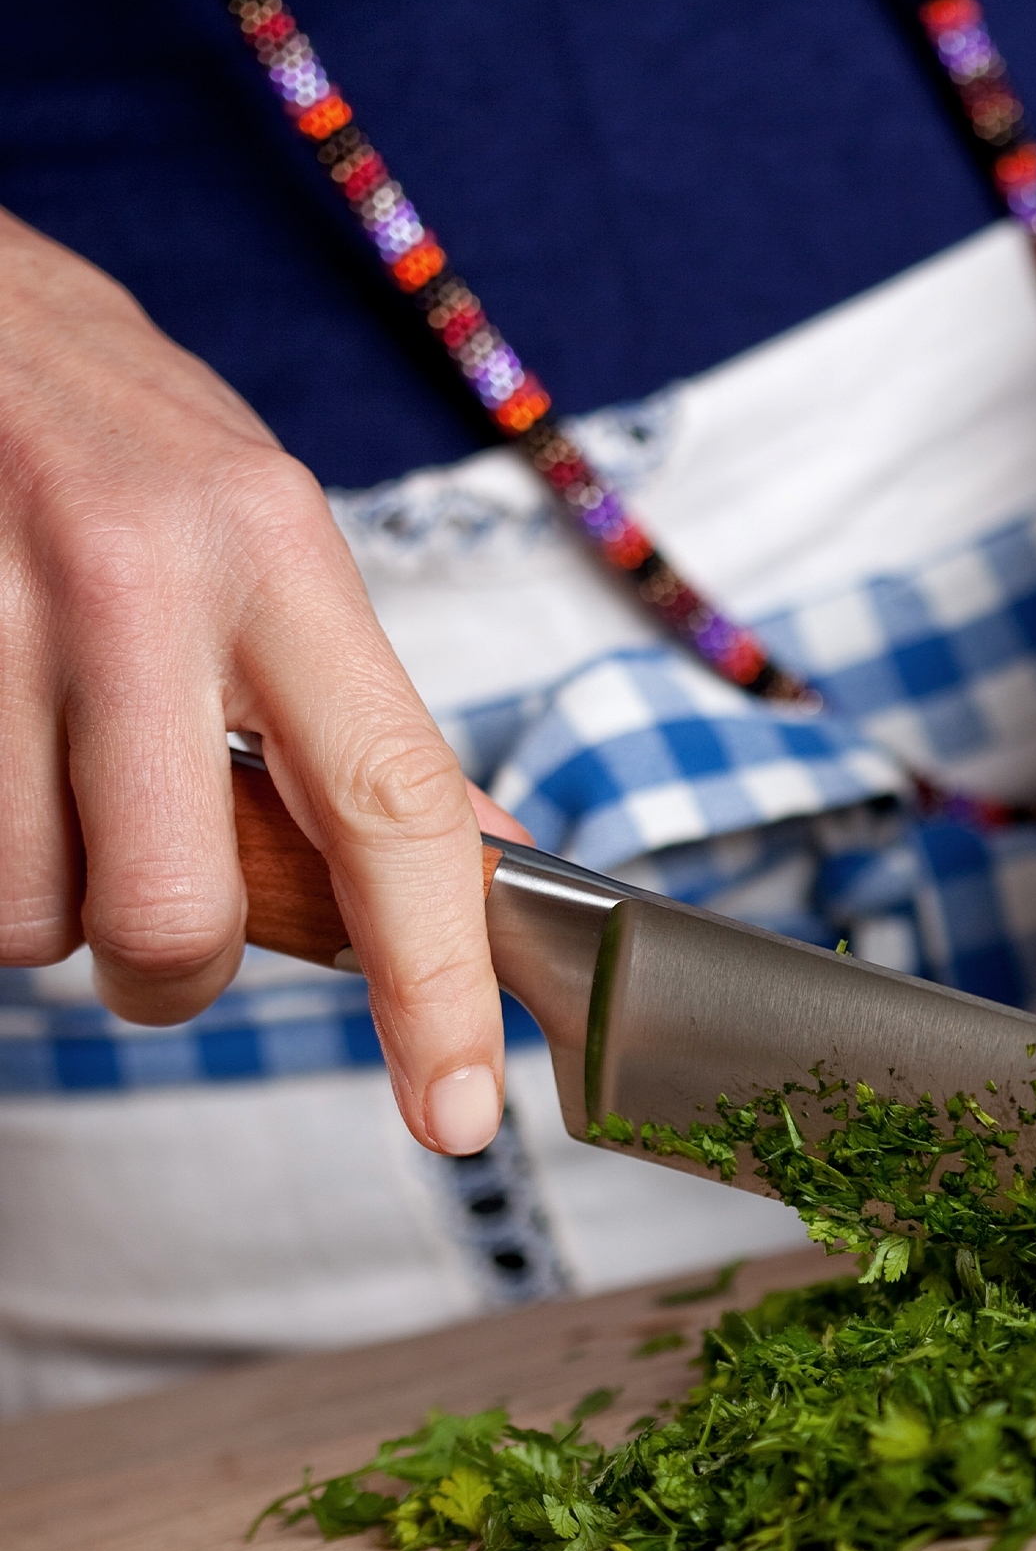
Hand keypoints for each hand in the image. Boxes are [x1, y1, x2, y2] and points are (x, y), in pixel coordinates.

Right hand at [0, 209, 509, 1153]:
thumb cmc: (109, 438)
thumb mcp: (269, 539)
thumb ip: (361, 712)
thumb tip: (475, 859)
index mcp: (275, 556)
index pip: (395, 815)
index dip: (439, 988)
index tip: (461, 1111)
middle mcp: (135, 580)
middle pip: (178, 916)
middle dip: (169, 968)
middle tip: (157, 904)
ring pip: (27, 915)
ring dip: (45, 904)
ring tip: (51, 786)